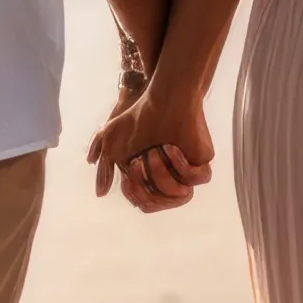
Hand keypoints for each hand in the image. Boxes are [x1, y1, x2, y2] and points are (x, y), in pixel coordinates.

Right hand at [87, 85, 214, 212]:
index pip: (143, 203)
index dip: (134, 190)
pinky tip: (172, 146)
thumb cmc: (138, 119)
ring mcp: (186, 172)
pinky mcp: (202, 162)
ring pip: (178, 194)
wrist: (165, 99)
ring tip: (157, 148)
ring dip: (161, 172)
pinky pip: (194, 179)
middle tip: (140, 159)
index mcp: (149, 179)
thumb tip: (100, 194)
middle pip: (157, 203)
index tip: (130, 165)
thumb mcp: (111, 143)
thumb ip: (104, 171)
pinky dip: (180, 163)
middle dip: (144, 182)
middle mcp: (169, 179)